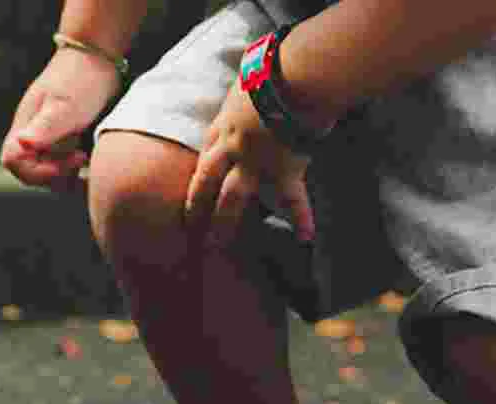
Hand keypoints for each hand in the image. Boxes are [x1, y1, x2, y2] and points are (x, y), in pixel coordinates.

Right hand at [0, 50, 121, 192]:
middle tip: (81, 160)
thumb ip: (44, 128)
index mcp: (25, 127)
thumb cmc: (81, 78)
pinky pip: (61, 166)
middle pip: (30, 172)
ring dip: (66, 177)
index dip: (38, 172)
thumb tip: (23, 144)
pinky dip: (74, 172)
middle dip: (55, 176)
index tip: (68, 163)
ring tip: (88, 162)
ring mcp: (46, 139)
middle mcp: (32, 136)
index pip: (13, 162)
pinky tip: (91, 163)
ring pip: (47, 172)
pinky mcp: (61, 140)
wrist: (98, 56)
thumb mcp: (65, 105)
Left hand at [184, 79, 315, 250]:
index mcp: (225, 124)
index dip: (198, 173)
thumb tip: (254, 65)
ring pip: (232, 199)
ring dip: (223, 225)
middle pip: (206, 182)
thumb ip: (247, 82)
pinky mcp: (284, 171)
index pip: (206, 153)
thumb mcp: (250, 71)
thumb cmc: (275, 65)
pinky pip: (292, 199)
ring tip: (215, 247)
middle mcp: (233, 148)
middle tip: (189, 227)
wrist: (296, 74)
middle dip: (195, 206)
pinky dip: (301, 218)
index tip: (195, 189)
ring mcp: (256, 163)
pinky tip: (306, 236)